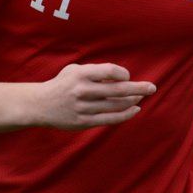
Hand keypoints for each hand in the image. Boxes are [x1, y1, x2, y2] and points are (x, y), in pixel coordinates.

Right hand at [33, 63, 155, 129]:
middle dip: (138, 88)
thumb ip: (96, 72)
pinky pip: (110, 119)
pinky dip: (125, 114)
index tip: (127, 76)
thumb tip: (122, 77)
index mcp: (80, 75)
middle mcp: (82, 91)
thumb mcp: (75, 70)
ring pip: (115, 105)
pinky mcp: (84, 122)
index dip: (123, 74)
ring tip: (141, 98)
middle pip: (117, 90)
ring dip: (132, 101)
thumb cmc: (62, 84)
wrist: (40, 105)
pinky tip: (135, 110)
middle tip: (152, 87)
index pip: (110, 71)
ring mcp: (83, 108)